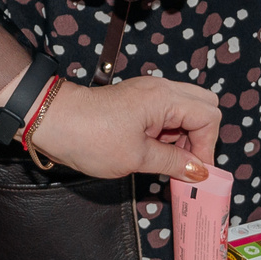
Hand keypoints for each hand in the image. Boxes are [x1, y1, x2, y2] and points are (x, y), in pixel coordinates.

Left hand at [26, 74, 221, 181]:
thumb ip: (173, 162)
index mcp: (165, 97)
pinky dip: (167, 133)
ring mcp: (148, 92)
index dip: (207, 146)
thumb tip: (199, 171)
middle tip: (184, 162)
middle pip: (204, 106)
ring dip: (183, 136)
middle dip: (200, 137)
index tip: (194, 171)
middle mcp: (160, 89)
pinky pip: (166, 113)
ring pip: (186, 110)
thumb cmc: (90, 138)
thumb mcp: (137, 157)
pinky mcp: (136, 100)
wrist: (51, 122)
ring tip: (164, 160)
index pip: (209, 116)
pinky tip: (152, 152)